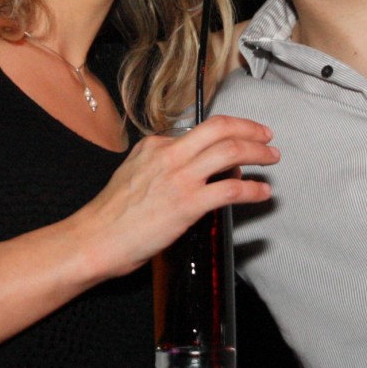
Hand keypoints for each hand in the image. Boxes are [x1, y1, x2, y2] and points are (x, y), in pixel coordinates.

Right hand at [73, 115, 276, 277]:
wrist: (95, 239)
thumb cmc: (112, 215)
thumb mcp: (134, 173)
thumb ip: (164, 166)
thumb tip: (199, 170)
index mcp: (155, 145)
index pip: (199, 130)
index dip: (226, 134)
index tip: (241, 141)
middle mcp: (169, 154)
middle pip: (220, 128)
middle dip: (249, 128)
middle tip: (267, 135)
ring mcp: (180, 178)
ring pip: (230, 151)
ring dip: (258, 152)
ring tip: (272, 157)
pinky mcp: (188, 204)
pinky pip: (231, 191)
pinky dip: (253, 190)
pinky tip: (263, 192)